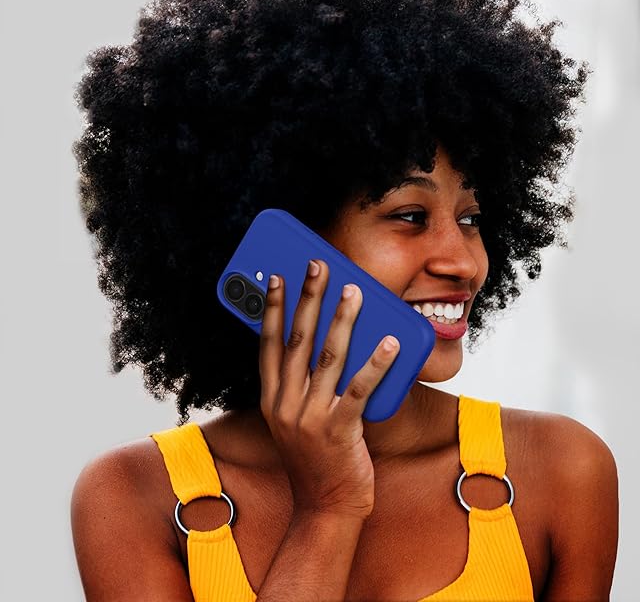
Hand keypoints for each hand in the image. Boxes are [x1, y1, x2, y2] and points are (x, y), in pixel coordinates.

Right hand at [258, 259, 399, 519]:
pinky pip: (359, 390)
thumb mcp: (297, 420)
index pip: (268, 344)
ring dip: (342, 320)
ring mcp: (309, 419)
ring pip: (327, 358)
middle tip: (317, 265)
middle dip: (307, 298)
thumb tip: (327, 341)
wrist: (324, 507)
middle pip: (297, 340)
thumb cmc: (315, 458)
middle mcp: (285, 404)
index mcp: (272, 399)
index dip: (271, 308)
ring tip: (354, 290)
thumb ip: (303, 385)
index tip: (276, 277)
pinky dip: (376, 364)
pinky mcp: (338, 432)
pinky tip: (390, 342)